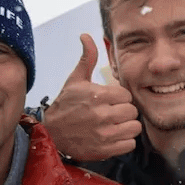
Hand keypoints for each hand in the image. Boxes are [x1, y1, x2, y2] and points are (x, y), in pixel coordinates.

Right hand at [42, 34, 139, 160]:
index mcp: (98, 95)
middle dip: (124, 112)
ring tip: (115, 125)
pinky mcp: (105, 150)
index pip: (126, 95)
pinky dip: (124, 141)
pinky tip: (114, 136)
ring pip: (134, 128)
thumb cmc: (65, 105)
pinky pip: (129, 144)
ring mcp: (104, 134)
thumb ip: (87, 58)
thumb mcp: (75, 80)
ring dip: (127, 127)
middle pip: (132, 111)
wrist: (51, 133)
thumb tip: (85, 35)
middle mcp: (102, 115)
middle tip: (113, 113)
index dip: (120, 98)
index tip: (111, 101)